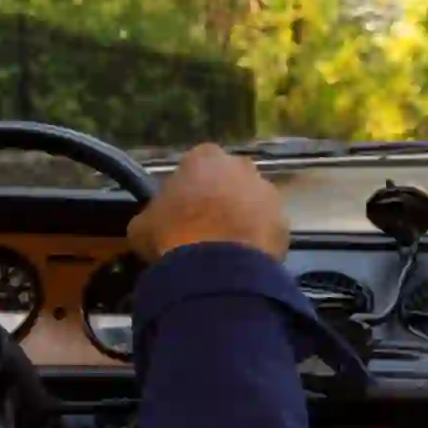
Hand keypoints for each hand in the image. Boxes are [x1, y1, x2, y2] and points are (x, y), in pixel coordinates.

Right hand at [129, 143, 289, 262]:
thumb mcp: (142, 226)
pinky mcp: (285, 221)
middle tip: (207, 228)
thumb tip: (154, 223)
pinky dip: (259, 241)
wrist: (217, 270)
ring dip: (242, 219)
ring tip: (226, 250)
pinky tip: (244, 260)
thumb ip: (153, 215)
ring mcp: (268, 192)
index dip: (189, 188)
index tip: (183, 211)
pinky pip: (268, 229)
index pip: (196, 165)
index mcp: (204, 157)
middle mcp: (241, 166)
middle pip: (229, 180)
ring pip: (252, 203)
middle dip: (221, 199)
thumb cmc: (173, 237)